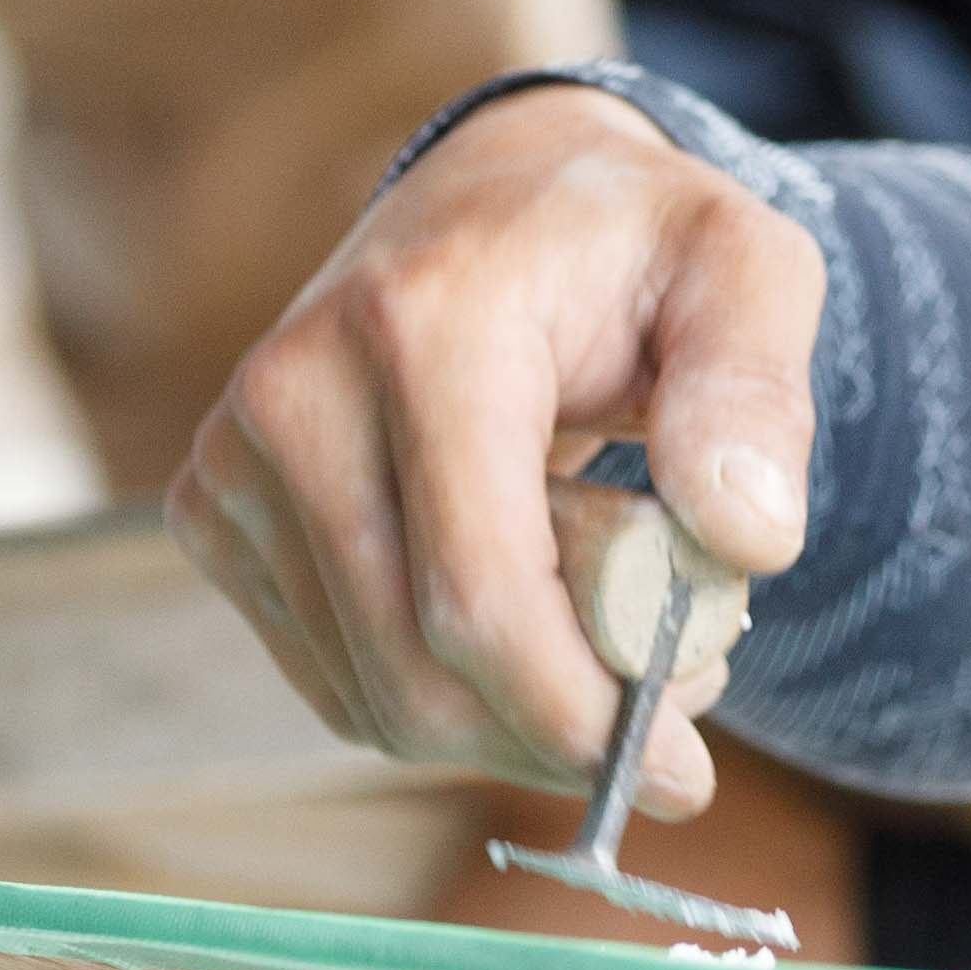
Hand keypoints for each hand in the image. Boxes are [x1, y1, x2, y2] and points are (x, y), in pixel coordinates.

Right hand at [165, 85, 821, 806]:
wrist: (497, 197)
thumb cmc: (633, 245)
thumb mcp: (746, 270)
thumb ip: (754, 394)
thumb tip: (748, 541)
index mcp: (418, 324)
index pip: (477, 596)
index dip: (580, 715)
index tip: (683, 773)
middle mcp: (294, 390)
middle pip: (417, 675)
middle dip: (555, 732)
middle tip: (667, 700)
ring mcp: (235, 456)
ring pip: (374, 700)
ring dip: (505, 722)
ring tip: (603, 632)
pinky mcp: (215, 510)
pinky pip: (336, 682)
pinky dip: (437, 696)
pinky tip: (512, 619)